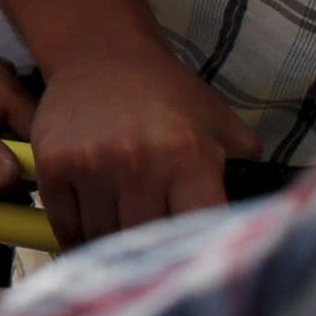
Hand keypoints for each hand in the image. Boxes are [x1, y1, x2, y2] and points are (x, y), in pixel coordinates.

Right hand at [27, 47, 257, 245]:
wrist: (102, 55)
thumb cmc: (168, 94)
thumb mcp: (219, 122)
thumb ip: (246, 168)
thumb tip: (260, 217)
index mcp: (188, 156)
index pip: (199, 228)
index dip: (198, 253)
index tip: (194, 260)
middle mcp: (139, 163)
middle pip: (145, 243)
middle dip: (151, 254)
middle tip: (154, 257)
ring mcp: (92, 166)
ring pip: (102, 240)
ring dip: (113, 248)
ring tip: (122, 243)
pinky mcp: (55, 166)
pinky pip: (65, 227)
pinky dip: (78, 239)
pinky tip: (91, 234)